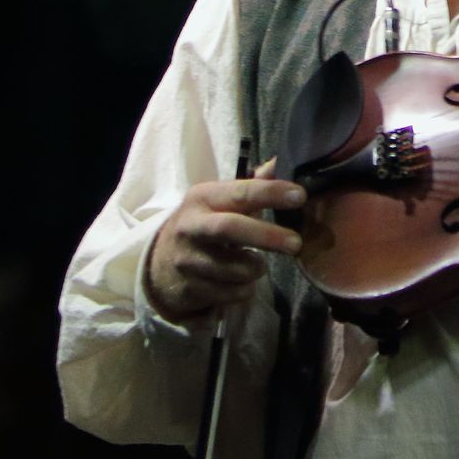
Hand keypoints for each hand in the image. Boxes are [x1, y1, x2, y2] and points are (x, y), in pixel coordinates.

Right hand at [145, 158, 303, 320]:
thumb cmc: (203, 225)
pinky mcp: (190, 290)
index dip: (270, 193)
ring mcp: (188, 261)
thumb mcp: (219, 200)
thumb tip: (279, 164)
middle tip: (296, 244)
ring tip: (255, 263)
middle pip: (231, 228)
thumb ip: (251, 185)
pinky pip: (233, 293)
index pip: (240, 192)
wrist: (159, 263)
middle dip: (267, 236)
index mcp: (202, 198)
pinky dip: (245, 289)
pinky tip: (237, 280)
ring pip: (237, 269)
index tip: (300, 196)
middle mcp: (191, 227)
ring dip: (256, 268)